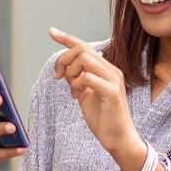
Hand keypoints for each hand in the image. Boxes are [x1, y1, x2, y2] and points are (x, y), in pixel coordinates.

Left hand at [49, 27, 140, 158]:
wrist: (118, 138)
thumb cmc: (103, 118)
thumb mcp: (85, 94)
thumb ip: (78, 79)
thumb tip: (65, 69)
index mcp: (105, 69)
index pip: (84, 46)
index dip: (66, 38)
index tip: (51, 31)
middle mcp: (111, 70)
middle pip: (81, 49)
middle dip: (63, 60)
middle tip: (58, 77)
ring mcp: (113, 79)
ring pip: (84, 59)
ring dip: (70, 73)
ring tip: (72, 90)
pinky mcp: (112, 91)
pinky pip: (88, 77)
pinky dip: (77, 84)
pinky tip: (77, 97)